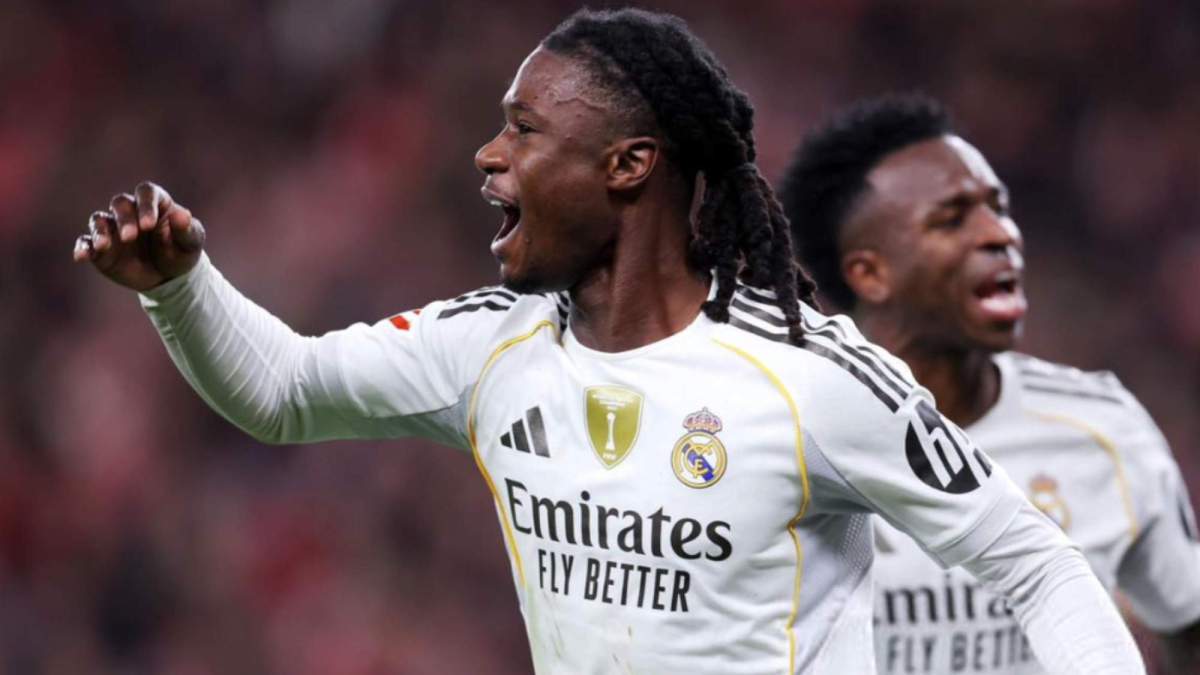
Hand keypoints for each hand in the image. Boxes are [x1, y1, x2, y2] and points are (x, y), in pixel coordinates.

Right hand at [72, 182, 206, 290]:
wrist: (169, 276)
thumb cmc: (181, 252)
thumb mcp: (191, 243)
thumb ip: (187, 229)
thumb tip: (183, 215)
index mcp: (155, 203)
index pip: (146, 192)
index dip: (145, 205)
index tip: (149, 225)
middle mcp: (131, 211)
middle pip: (120, 203)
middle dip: (124, 219)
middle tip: (130, 237)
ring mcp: (113, 228)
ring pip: (99, 220)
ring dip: (100, 231)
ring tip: (104, 246)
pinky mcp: (101, 247)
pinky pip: (86, 242)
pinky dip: (83, 247)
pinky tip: (82, 256)